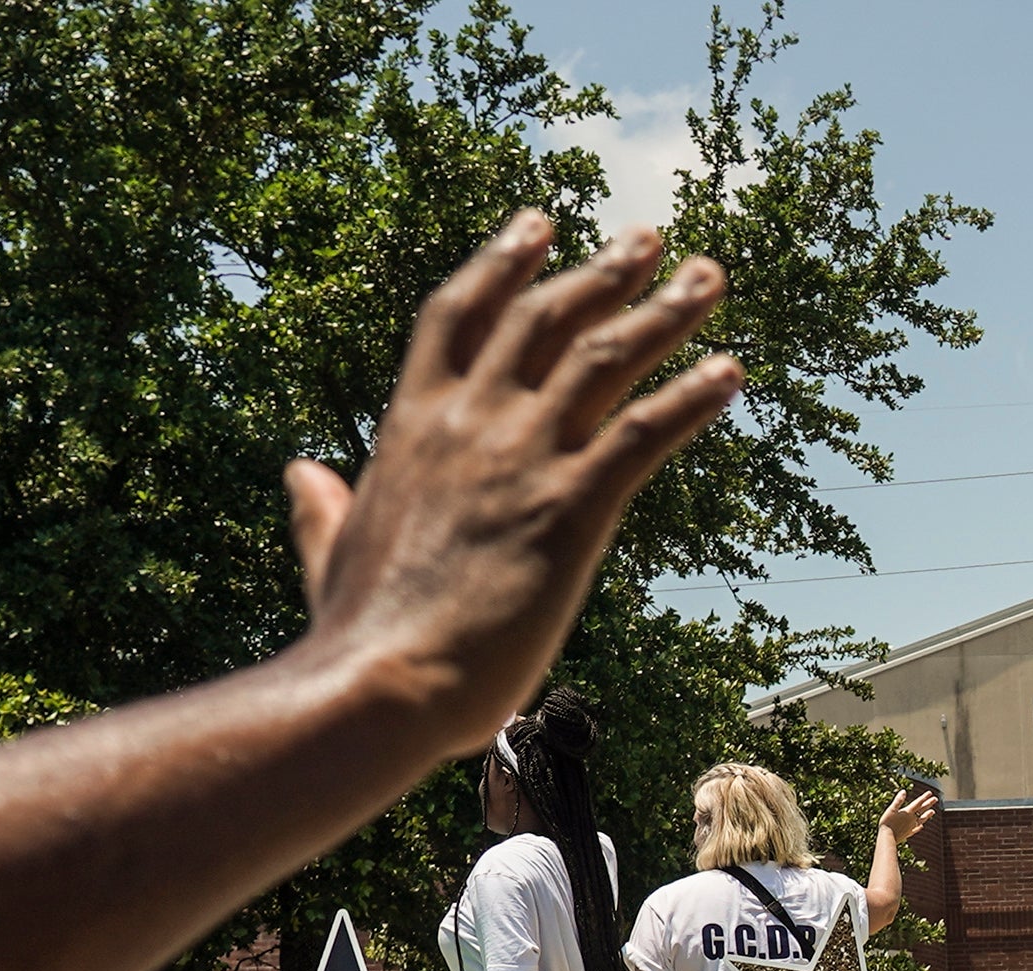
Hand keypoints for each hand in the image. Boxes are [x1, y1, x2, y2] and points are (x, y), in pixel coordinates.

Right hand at [278, 215, 742, 756]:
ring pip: (602, 357)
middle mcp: (468, 423)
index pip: (458, 315)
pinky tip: (732, 373)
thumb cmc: (357, 638)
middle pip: (543, 318)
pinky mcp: (569, 509)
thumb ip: (320, 507)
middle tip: (649, 237)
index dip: (501, 262)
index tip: (539, 223)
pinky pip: (642, 435)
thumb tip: (300, 473)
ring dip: (663, 311)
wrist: (379, 685)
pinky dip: (692, 398)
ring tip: (708, 278)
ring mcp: (519, 460)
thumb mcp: (328, 552)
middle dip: (601, 270)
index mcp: (410, 425)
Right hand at [880, 787, 939, 846]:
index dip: (924, 797)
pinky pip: (916, 829)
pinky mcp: (908, 834)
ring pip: (922, 820)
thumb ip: (898, 800)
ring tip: (933, 811)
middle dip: (928, 804)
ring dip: (927, 815)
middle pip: (922, 810)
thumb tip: (904, 791)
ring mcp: (911, 827)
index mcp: (908, 812)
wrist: (887, 838)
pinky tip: (922, 826)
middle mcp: (911, 819)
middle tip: (935, 799)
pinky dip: (919, 827)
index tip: (930, 793)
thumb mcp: (891, 809)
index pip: (918, 803)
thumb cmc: (887, 823)